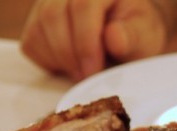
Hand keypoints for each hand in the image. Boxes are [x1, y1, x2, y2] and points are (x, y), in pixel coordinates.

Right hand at [20, 0, 166, 80]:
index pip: (82, 6)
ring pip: (37, 30)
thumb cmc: (136, 35)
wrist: (126, 39)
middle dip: (70, 56)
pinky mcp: (36, 22)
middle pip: (53, 16)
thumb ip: (132, 37)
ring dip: (60, 61)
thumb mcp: (145, 36)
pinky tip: (72, 65)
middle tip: (87, 78)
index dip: (85, 43)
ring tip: (84, 72)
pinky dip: (50, 62)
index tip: (93, 72)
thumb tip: (114, 37)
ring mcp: (48, 2)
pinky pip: (31, 44)